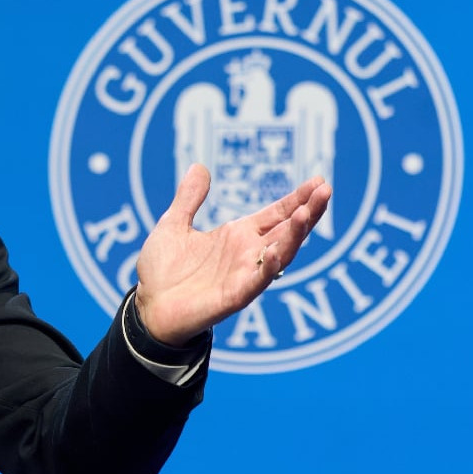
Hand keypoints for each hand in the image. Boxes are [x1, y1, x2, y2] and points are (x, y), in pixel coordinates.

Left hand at [133, 164, 331, 345]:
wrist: (146, 307)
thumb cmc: (162, 270)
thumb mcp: (173, 225)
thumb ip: (189, 199)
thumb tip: (199, 166)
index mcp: (237, 236)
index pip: (275, 214)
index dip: (296, 199)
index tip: (318, 181)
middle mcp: (247, 254)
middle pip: (286, 230)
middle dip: (307, 211)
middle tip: (326, 190)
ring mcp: (243, 275)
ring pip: (280, 253)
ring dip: (295, 234)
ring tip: (307, 212)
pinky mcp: (234, 296)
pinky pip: (257, 281)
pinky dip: (269, 267)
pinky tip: (277, 250)